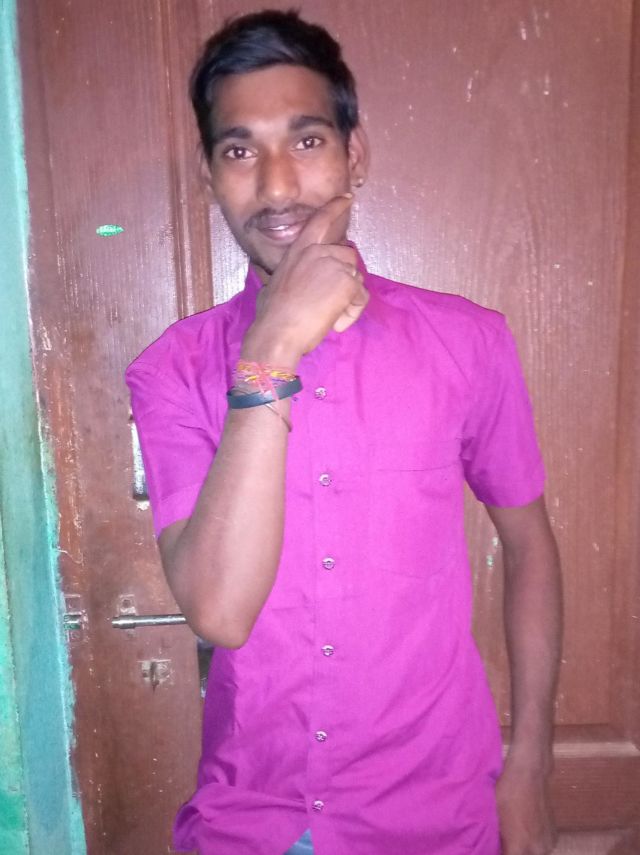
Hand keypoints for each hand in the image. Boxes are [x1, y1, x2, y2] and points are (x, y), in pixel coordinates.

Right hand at [242, 194, 368, 366]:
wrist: (277, 332)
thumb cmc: (271, 316)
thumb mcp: (273, 285)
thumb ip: (289, 276)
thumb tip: (278, 286)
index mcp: (299, 250)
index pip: (319, 221)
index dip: (335, 207)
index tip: (347, 198)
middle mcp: (317, 251)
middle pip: (348, 258)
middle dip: (345, 281)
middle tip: (327, 305)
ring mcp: (334, 264)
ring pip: (356, 278)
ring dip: (348, 300)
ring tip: (327, 316)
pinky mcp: (347, 282)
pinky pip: (361, 297)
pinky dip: (352, 313)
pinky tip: (334, 322)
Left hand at [496, 762, 556, 854]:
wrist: (530, 773)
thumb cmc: (508, 791)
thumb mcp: (495, 816)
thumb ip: (496, 839)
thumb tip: (493, 847)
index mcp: (518, 847)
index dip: (500, 852)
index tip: (497, 847)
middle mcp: (536, 850)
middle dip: (513, 850)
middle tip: (505, 841)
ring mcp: (548, 844)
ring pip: (533, 854)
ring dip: (524, 849)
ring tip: (515, 836)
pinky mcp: (554, 836)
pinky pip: (542, 847)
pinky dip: (534, 843)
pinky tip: (526, 831)